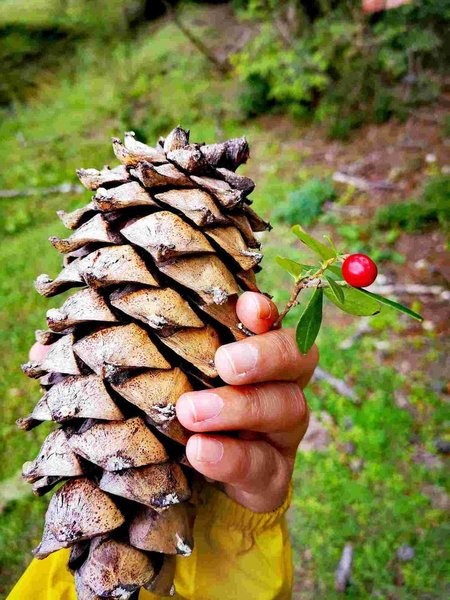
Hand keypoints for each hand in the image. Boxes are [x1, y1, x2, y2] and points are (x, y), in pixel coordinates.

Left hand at [176, 292, 317, 512]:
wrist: (201, 483)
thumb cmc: (195, 412)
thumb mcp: (189, 378)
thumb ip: (191, 351)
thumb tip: (163, 308)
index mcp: (266, 358)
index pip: (277, 324)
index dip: (268, 315)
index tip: (248, 306)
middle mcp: (284, 387)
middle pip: (298, 360)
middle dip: (264, 356)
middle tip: (224, 363)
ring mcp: (284, 434)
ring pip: (287, 409)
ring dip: (239, 407)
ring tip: (191, 412)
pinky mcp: (274, 476)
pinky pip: (263, 465)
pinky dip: (231, 457)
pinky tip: (199, 450)